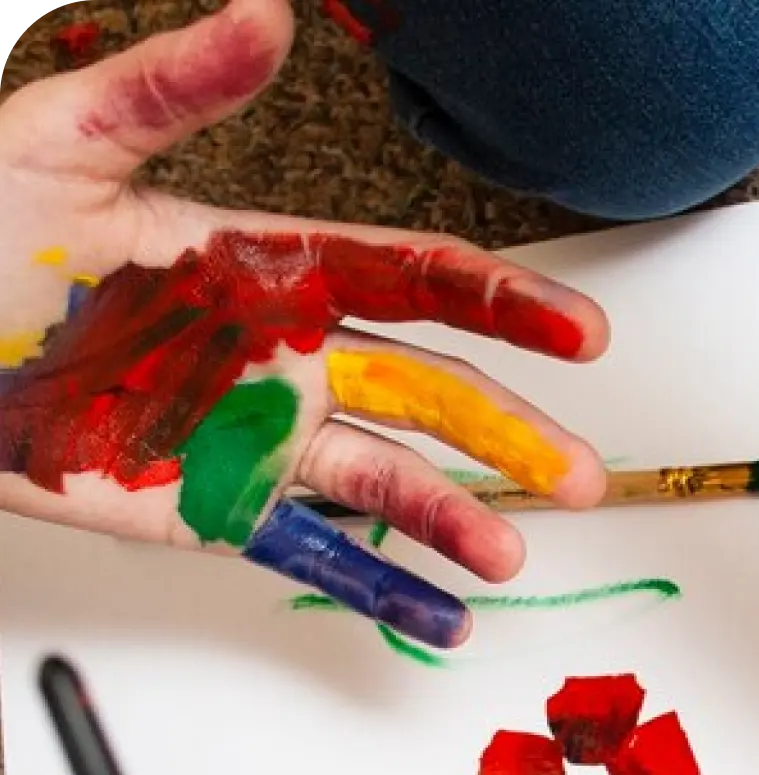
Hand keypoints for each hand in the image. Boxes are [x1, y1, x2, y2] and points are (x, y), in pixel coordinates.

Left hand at [0, 0, 608, 647]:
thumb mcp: (64, 140)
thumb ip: (177, 86)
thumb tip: (268, 13)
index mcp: (262, 268)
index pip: (410, 283)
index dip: (501, 305)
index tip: (577, 330)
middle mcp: (281, 358)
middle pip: (429, 394)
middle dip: (512, 431)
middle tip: (579, 469)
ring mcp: (258, 442)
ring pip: (389, 482)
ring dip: (457, 516)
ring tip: (510, 548)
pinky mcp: (219, 512)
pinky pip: (318, 556)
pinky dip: (384, 592)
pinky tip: (444, 615)